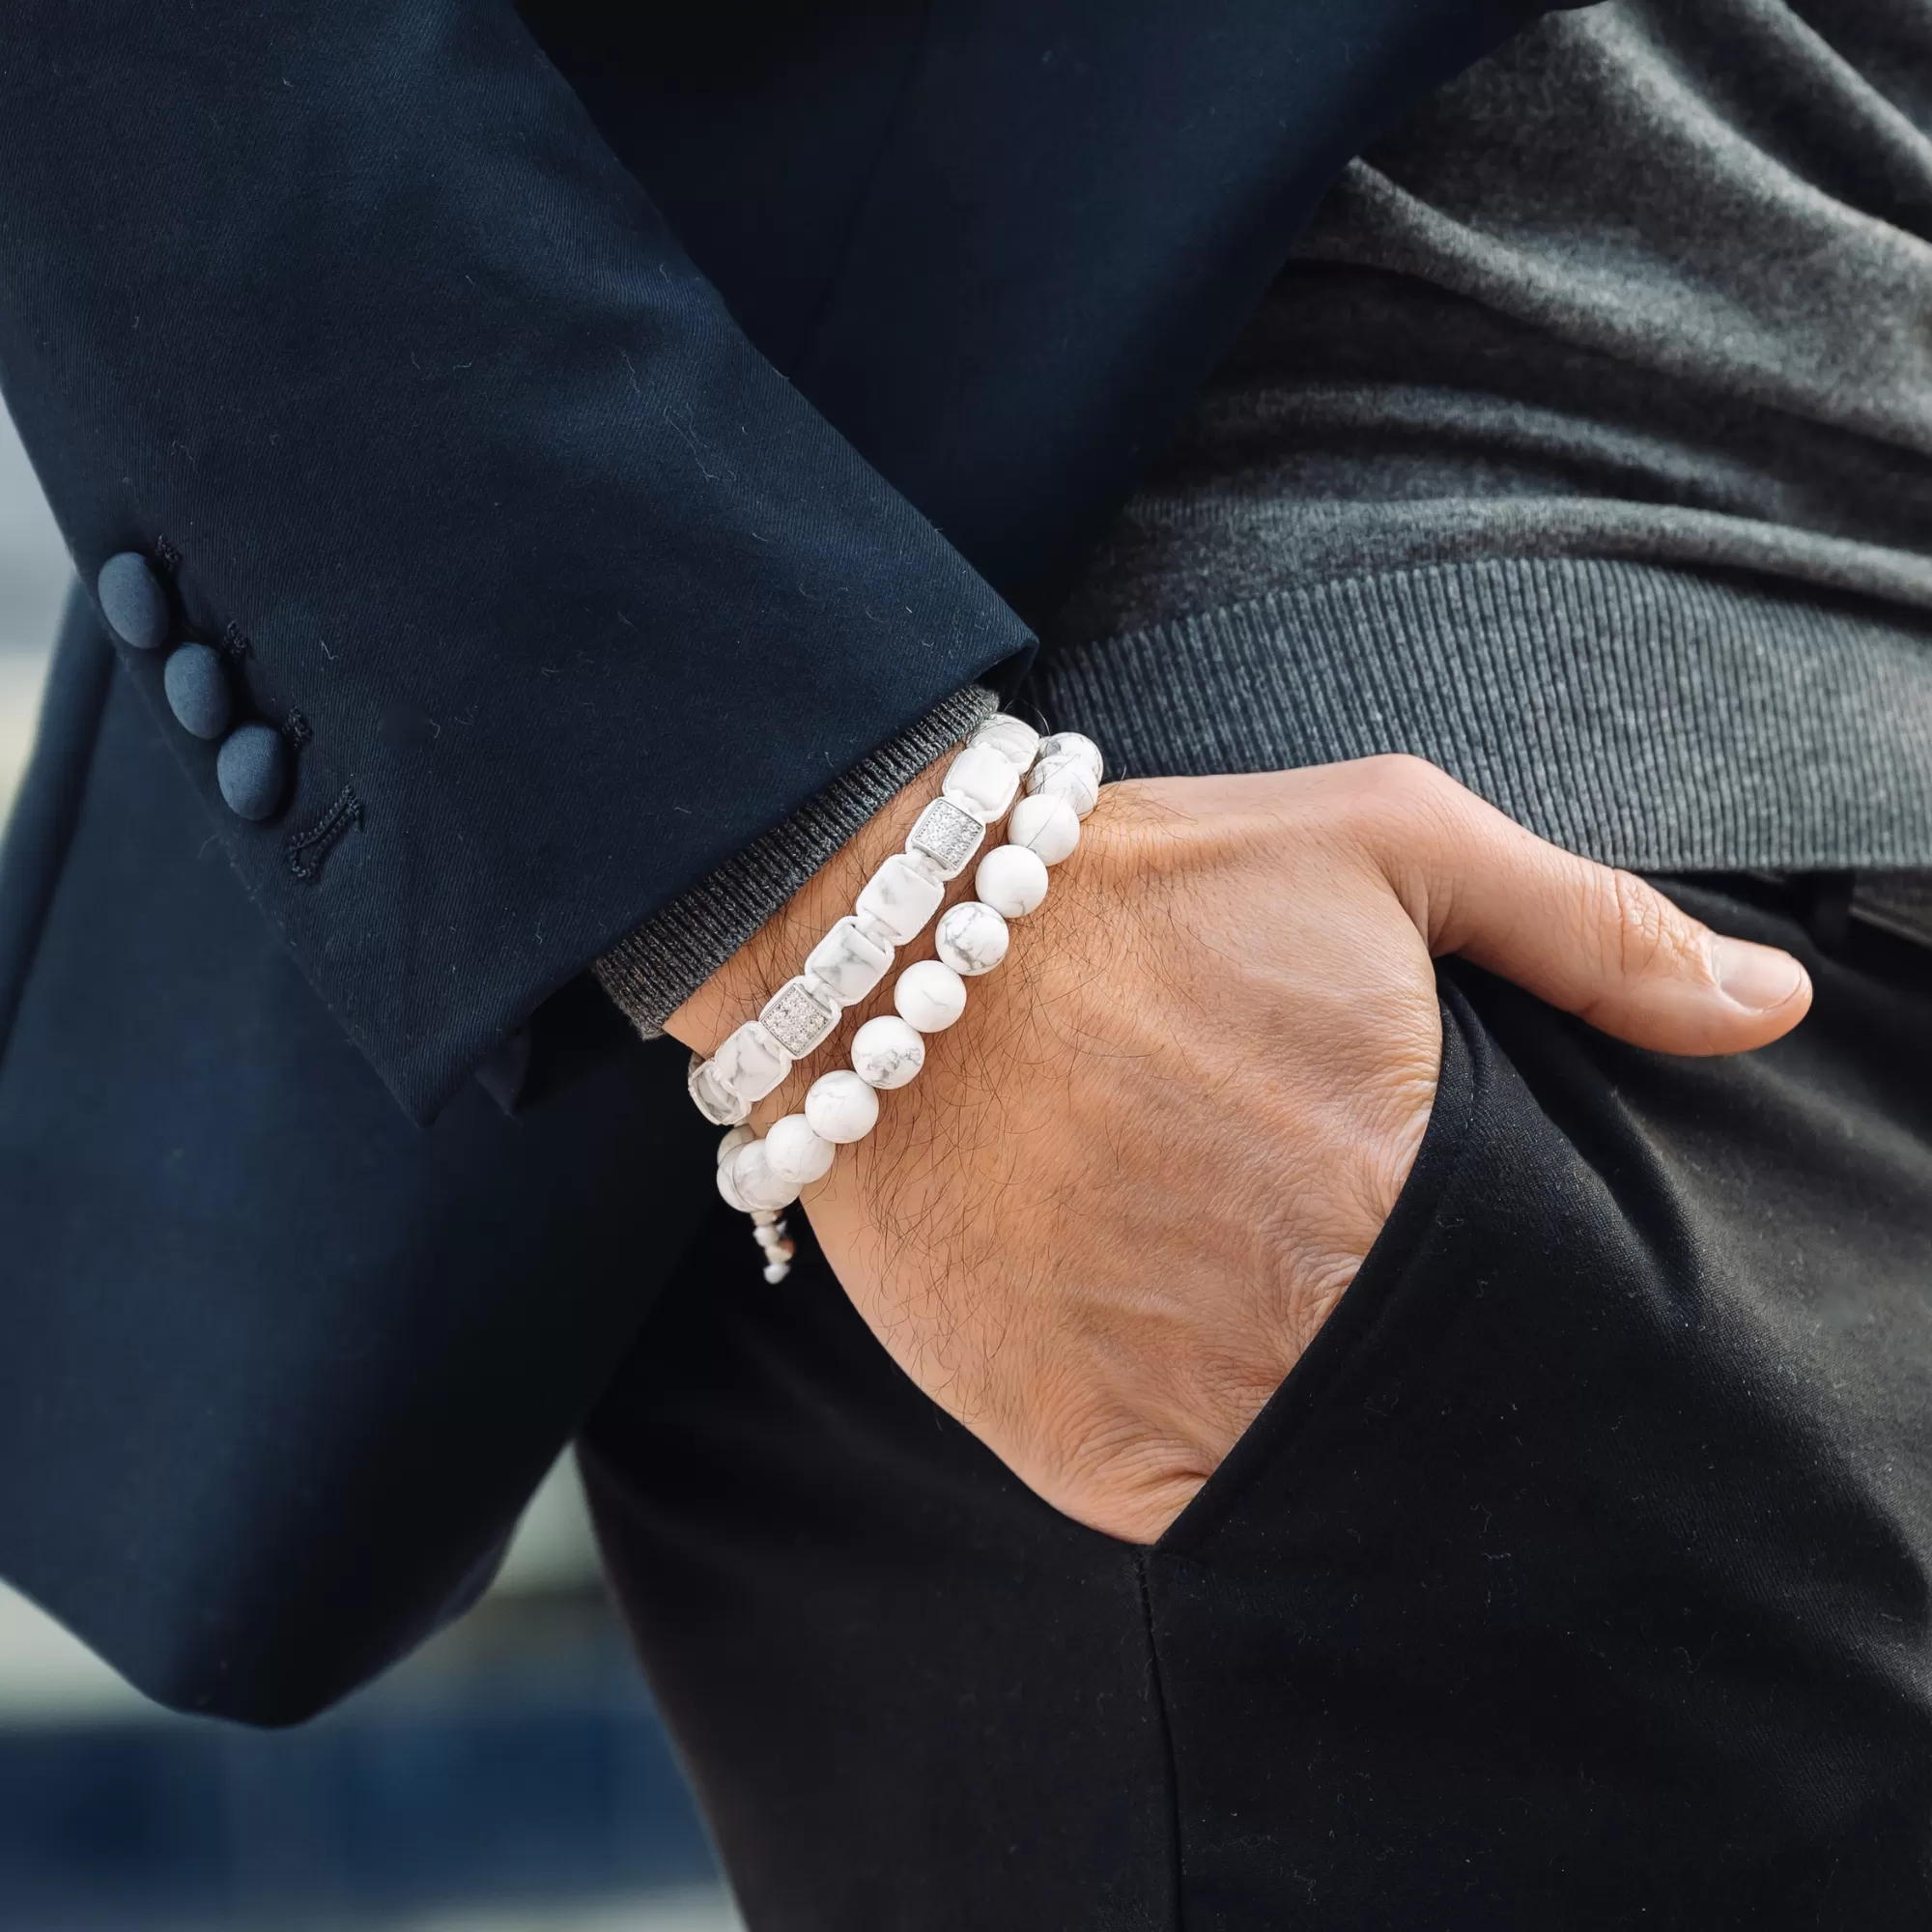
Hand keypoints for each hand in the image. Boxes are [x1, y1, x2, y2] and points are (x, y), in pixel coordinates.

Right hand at [670, 755, 1810, 1542]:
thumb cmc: (1141, 887)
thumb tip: (1771, 1010)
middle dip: (1427, 1353)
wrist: (886, 954)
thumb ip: (1593, 928)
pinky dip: (1224, 1469)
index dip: (1530, 1292)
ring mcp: (1192, 1403)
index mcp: (1409, 1182)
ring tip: (1282, 1323)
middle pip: (1439, 1399)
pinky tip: (1199, 1372)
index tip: (1487, 1256)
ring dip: (1329, 1420)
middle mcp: (1310, 1317)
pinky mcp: (1082, 1456)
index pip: (1545, 1311)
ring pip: (1332, 1474)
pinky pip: (1206, 1517)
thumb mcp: (1386, 840)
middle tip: (1368, 1279)